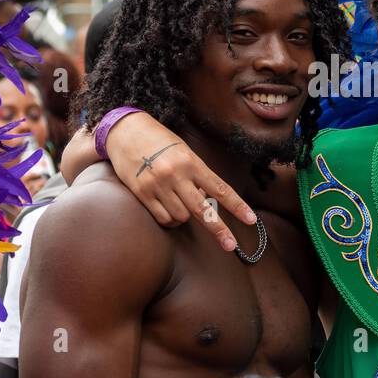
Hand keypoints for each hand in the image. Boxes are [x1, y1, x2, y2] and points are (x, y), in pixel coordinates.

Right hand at [103, 112, 254, 251]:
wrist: (126, 131)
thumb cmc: (160, 142)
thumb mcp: (184, 151)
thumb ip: (197, 175)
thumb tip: (206, 200)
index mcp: (191, 162)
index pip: (220, 188)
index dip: (237, 206)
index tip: (251, 220)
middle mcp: (176, 175)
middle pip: (202, 210)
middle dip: (218, 229)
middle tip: (230, 245)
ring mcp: (158, 185)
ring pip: (181, 217)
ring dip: (185, 217)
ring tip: (179, 202)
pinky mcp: (142, 193)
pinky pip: (163, 218)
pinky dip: (169, 220)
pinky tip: (167, 209)